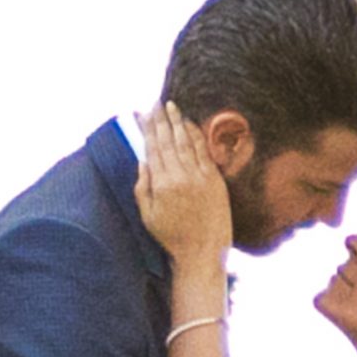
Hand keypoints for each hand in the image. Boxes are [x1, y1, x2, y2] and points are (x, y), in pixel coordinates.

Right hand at [133, 101, 231, 270]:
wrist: (203, 252)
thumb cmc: (172, 238)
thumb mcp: (148, 216)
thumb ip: (142, 188)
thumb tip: (142, 162)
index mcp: (161, 184)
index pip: (152, 147)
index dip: (147, 128)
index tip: (142, 113)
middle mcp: (180, 176)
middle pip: (168, 140)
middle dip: (160, 119)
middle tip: (156, 103)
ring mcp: (199, 176)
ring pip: (185, 141)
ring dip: (177, 121)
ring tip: (171, 106)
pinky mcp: (214, 180)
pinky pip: (203, 151)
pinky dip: (196, 135)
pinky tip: (189, 125)